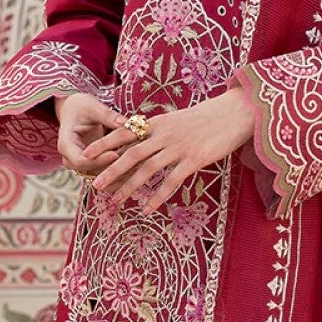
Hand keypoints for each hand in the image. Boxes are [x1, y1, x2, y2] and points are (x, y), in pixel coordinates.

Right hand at [55, 92, 128, 176]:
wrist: (75, 112)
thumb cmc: (82, 106)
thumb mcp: (93, 107)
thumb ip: (107, 115)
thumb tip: (125, 122)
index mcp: (65, 143)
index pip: (80, 159)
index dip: (98, 159)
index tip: (116, 154)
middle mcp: (69, 158)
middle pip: (90, 169)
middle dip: (110, 167)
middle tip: (130, 161)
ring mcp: (80, 164)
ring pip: (98, 174)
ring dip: (116, 171)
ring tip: (135, 165)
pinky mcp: (90, 166)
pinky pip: (104, 172)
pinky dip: (118, 170)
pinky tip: (135, 166)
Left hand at [85, 88, 255, 212]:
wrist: (236, 112)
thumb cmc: (209, 117)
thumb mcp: (179, 119)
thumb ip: (161, 129)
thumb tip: (145, 138)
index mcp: (158, 122)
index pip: (124, 132)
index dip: (104, 144)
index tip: (86, 154)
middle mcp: (164, 134)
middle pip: (131, 153)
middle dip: (111, 170)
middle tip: (94, 184)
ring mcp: (179, 147)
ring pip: (147, 169)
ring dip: (129, 186)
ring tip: (116, 201)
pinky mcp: (194, 160)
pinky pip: (171, 181)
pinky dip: (157, 196)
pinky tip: (147, 209)